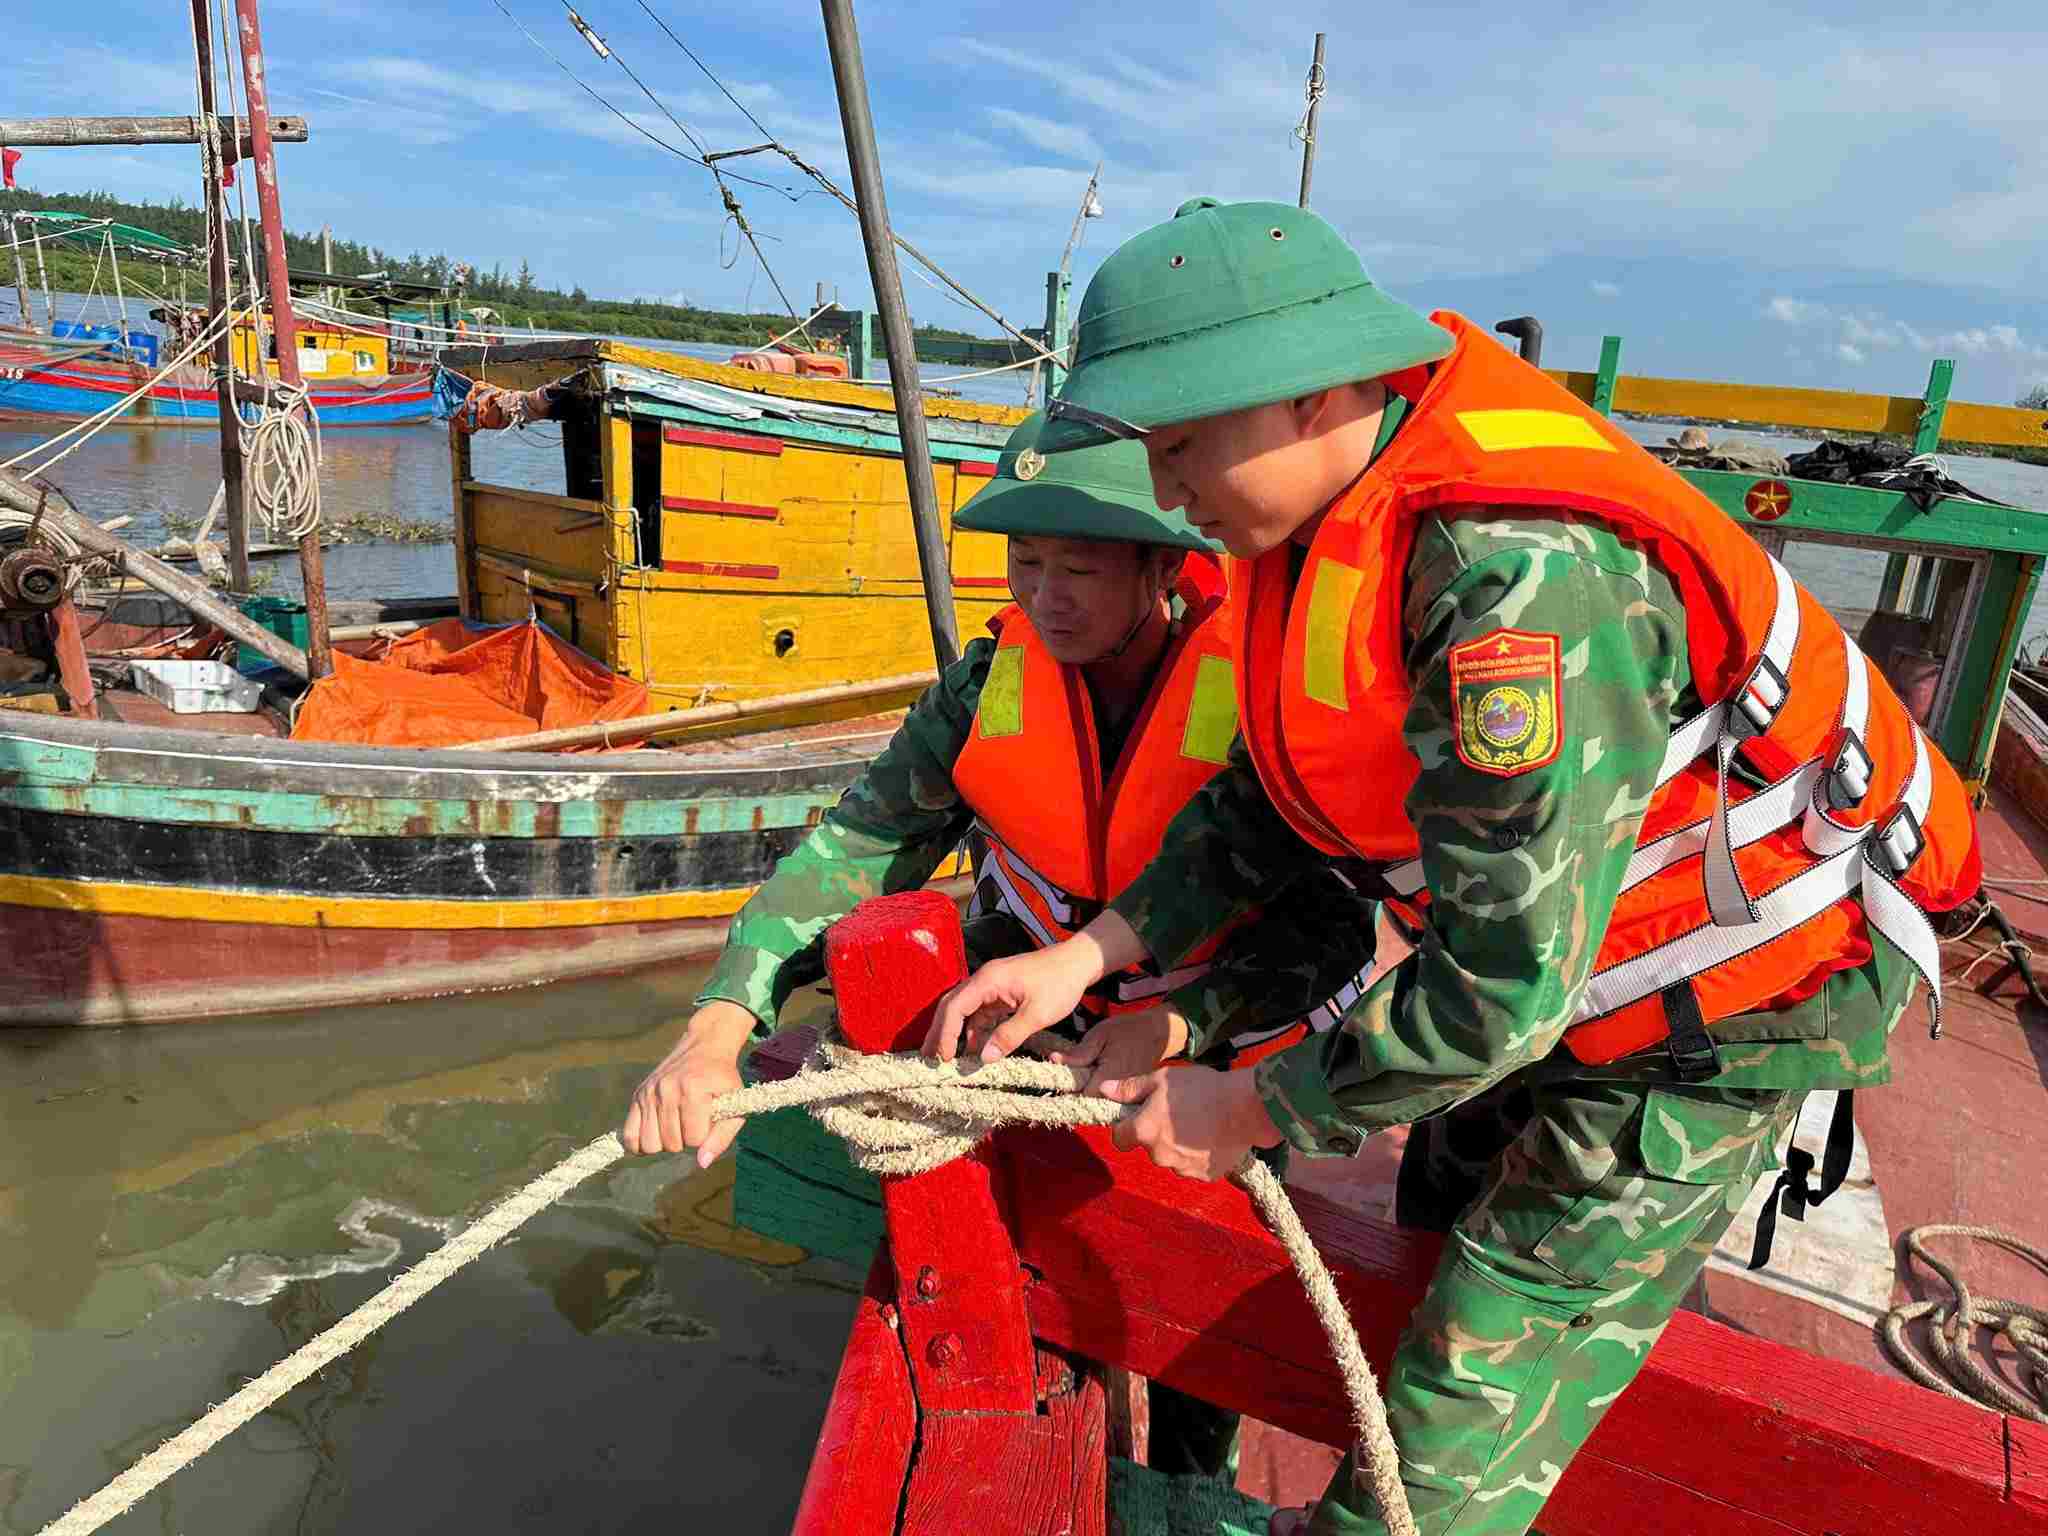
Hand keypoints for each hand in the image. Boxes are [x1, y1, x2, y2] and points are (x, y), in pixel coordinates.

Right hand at [621, 1000, 755, 1166]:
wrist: (705, 1047)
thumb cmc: (723, 1080)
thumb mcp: (735, 1104)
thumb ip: (723, 1136)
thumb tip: (702, 1163)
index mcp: (693, 1089)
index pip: (695, 1139)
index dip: (705, 1136)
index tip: (709, 1120)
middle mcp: (667, 1090)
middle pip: (671, 1144)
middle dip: (685, 1141)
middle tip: (692, 1123)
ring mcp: (649, 1092)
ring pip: (650, 1144)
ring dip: (665, 1143)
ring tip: (676, 1127)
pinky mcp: (638, 1095)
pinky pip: (629, 1135)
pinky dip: (640, 1144)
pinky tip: (655, 1135)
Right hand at [925, 912, 1147, 1062]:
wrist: (1078, 962)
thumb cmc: (1060, 983)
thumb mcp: (1037, 1014)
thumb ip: (1010, 1036)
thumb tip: (985, 1059)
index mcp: (988, 980)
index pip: (954, 1007)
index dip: (945, 1034)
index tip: (943, 1058)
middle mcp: (984, 979)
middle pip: (951, 1006)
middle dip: (940, 1032)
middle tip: (930, 1058)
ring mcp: (992, 985)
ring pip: (964, 1009)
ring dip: (955, 1032)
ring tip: (948, 1057)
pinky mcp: (1001, 991)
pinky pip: (980, 1011)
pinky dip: (973, 1029)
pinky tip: (974, 1046)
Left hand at [1048, 1007, 1189, 1094]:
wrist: (1157, 1033)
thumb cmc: (1128, 1030)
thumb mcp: (1100, 1035)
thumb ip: (1079, 1053)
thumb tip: (1053, 1060)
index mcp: (1109, 1078)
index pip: (1081, 1095)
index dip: (1069, 1088)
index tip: (1061, 1077)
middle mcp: (1119, 1094)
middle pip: (1089, 1104)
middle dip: (1078, 1092)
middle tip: (1077, 1073)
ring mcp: (1127, 1098)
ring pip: (1099, 1104)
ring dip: (1089, 1092)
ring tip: (1091, 1072)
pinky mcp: (1130, 1097)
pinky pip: (1109, 1101)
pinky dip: (1101, 1092)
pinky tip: (1100, 1076)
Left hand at [1099, 1063, 1282, 1181]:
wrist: (1246, 1107)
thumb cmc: (1202, 1088)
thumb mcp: (1161, 1079)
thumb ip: (1130, 1088)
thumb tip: (1104, 1090)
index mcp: (1144, 1131)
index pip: (1119, 1139)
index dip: (1126, 1127)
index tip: (1140, 1115)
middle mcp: (1159, 1156)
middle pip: (1148, 1148)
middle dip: (1156, 1134)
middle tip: (1177, 1113)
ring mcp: (1183, 1169)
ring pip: (1171, 1158)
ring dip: (1177, 1146)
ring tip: (1198, 1123)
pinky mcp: (1204, 1176)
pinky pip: (1193, 1167)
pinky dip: (1198, 1155)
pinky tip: (1211, 1136)